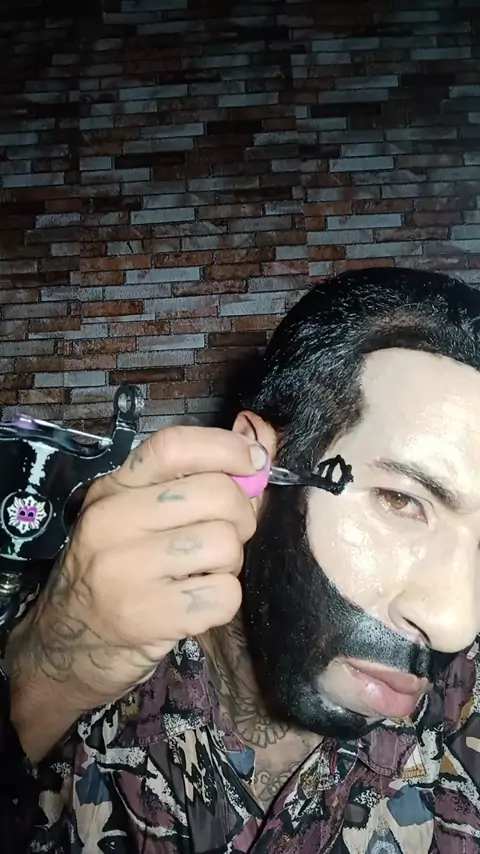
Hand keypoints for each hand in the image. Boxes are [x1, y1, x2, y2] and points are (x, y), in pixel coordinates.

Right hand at [13, 426, 266, 710]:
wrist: (67, 647)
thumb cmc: (116, 572)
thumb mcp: (137, 514)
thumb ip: (199, 474)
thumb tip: (259, 437)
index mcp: (112, 489)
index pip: (174, 446)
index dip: (226, 447)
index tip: (254, 461)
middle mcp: (112, 521)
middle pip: (216, 493)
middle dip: (241, 516)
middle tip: (224, 537)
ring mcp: (125, 569)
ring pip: (226, 544)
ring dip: (229, 563)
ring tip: (202, 573)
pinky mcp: (146, 616)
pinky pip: (224, 594)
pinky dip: (223, 601)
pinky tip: (197, 603)